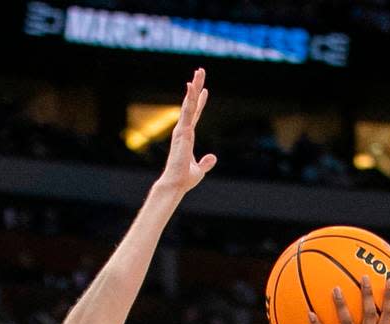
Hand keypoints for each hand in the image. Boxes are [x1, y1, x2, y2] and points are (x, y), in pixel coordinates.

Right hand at [155, 68, 216, 195]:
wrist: (176, 184)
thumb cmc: (184, 179)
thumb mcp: (199, 170)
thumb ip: (206, 162)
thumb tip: (213, 157)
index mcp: (187, 137)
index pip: (194, 115)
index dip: (200, 102)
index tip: (205, 91)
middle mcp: (183, 130)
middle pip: (191, 104)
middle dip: (196, 88)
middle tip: (200, 72)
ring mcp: (182, 130)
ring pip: (189, 104)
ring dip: (194, 87)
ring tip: (199, 72)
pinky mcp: (183, 132)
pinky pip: (187, 112)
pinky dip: (189, 98)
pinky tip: (192, 86)